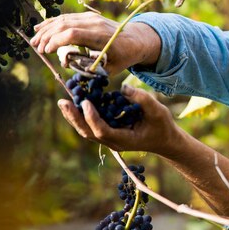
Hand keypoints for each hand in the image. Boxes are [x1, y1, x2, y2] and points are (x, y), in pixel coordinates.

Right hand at [30, 12, 159, 74]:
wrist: (138, 39)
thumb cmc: (125, 56)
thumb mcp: (111, 69)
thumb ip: (90, 69)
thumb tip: (67, 65)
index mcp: (102, 37)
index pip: (72, 34)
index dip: (56, 42)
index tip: (47, 52)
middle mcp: (96, 24)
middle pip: (64, 25)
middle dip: (47, 36)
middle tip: (37, 48)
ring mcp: (92, 18)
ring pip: (64, 19)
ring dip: (47, 29)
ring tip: (35, 41)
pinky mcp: (89, 16)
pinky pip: (68, 17)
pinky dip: (53, 22)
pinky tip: (41, 28)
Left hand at [58, 85, 181, 155]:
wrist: (165, 140)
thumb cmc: (162, 126)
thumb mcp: (158, 111)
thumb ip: (142, 98)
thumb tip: (123, 87)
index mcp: (124, 140)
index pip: (102, 131)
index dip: (92, 118)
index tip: (86, 103)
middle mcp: (113, 142)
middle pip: (88, 132)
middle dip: (75, 118)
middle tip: (63, 102)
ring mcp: (110, 138)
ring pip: (87, 129)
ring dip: (75, 116)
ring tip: (64, 102)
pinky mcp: (110, 132)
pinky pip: (92, 125)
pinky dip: (83, 115)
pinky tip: (78, 102)